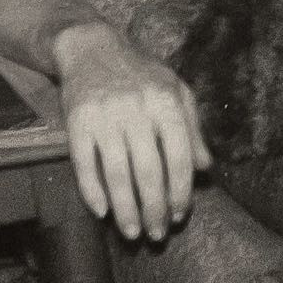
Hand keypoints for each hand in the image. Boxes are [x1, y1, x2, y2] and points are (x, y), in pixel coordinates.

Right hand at [51, 21, 211, 238]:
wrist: (92, 47)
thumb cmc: (141, 74)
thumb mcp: (176, 91)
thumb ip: (192, 129)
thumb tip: (205, 168)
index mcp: (166, 102)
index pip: (179, 157)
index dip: (180, 191)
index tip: (178, 215)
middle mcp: (136, 109)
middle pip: (148, 171)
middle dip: (154, 208)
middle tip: (157, 234)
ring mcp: (104, 115)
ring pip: (117, 173)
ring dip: (125, 208)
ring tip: (132, 233)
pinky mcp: (76, 121)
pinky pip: (84, 164)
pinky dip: (92, 191)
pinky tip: (102, 212)